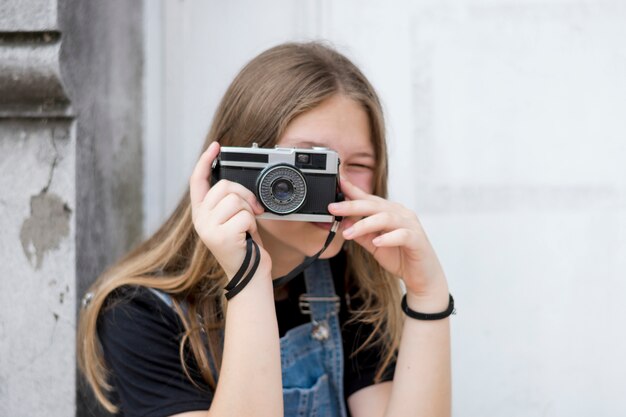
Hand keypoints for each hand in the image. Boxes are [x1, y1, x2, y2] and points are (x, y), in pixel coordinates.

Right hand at [189, 142, 270, 278]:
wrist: (249, 275)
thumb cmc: (244, 246)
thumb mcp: (232, 220)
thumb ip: (228, 202)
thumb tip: (235, 184)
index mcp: (201, 213)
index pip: (198, 181)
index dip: (205, 161)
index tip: (215, 146)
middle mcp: (200, 220)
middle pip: (224, 186)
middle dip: (244, 196)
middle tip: (251, 212)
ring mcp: (208, 229)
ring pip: (236, 200)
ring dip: (249, 213)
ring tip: (246, 229)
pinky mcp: (221, 236)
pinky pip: (245, 215)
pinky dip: (252, 225)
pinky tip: (247, 237)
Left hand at [328, 178, 447, 301]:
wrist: (422, 277)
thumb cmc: (400, 257)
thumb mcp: (373, 244)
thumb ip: (360, 233)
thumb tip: (342, 223)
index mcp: (389, 212)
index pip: (368, 199)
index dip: (352, 190)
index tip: (337, 183)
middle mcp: (400, 214)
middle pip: (374, 205)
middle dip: (352, 205)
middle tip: (333, 208)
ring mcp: (410, 225)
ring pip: (386, 218)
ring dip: (365, 224)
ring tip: (348, 233)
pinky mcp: (417, 240)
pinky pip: (402, 235)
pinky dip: (388, 237)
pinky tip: (377, 242)